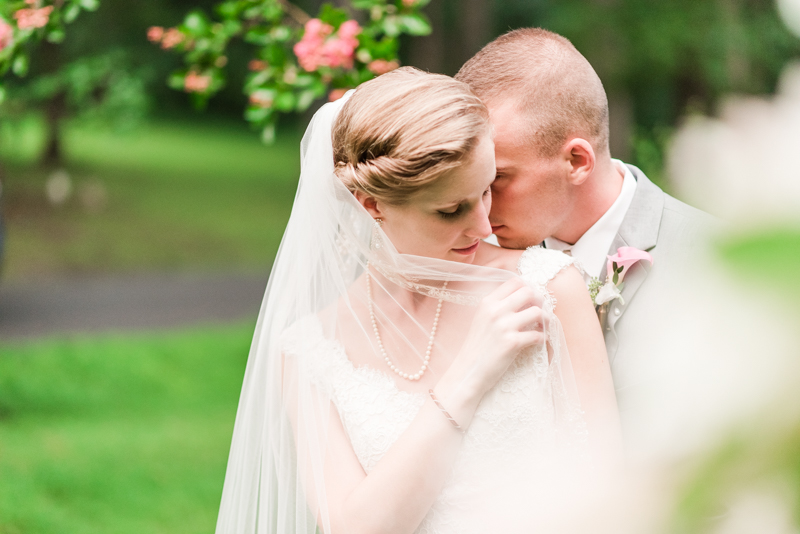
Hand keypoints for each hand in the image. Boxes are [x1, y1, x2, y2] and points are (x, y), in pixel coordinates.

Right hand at [455, 277, 544, 395]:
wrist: (468, 371)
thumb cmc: (476, 346)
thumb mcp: (481, 319)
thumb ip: (497, 306)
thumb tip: (523, 297)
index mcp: (487, 302)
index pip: (515, 281)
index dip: (528, 288)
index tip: (531, 299)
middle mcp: (495, 311)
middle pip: (529, 292)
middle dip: (539, 301)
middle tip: (540, 311)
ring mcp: (504, 326)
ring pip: (537, 312)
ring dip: (545, 319)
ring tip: (542, 326)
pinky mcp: (512, 343)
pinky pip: (538, 334)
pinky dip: (543, 337)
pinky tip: (539, 340)